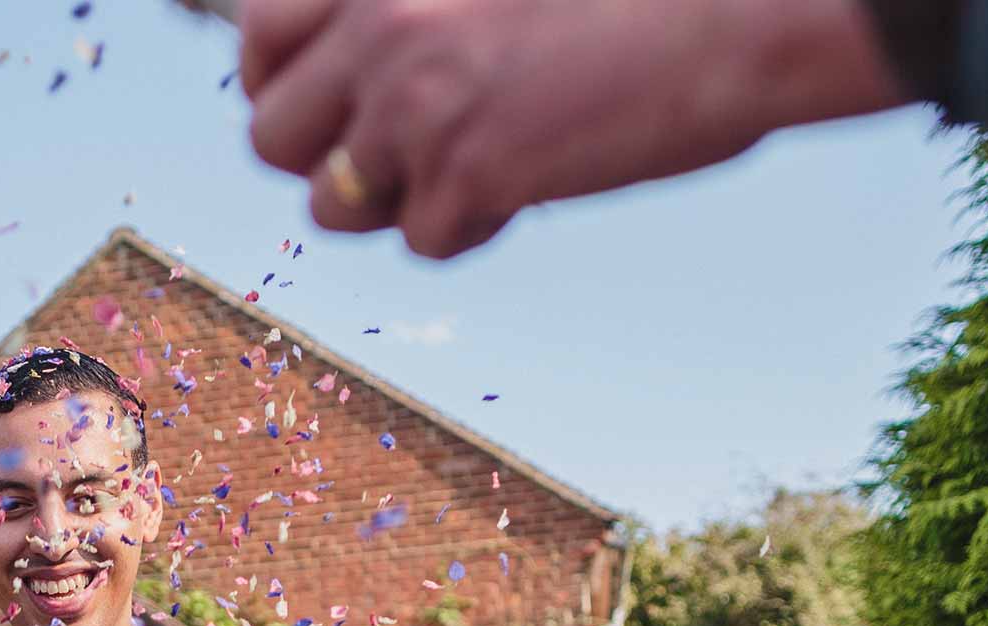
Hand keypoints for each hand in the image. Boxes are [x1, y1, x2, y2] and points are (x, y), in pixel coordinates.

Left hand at [237, 0, 904, 258]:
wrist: (728, 16)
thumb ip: (418, 23)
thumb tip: (355, 88)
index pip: (259, 40)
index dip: (280, 89)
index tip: (329, 113)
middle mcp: (382, 31)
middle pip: (272, 139)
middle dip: (326, 164)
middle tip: (398, 162)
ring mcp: (417, 104)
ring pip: (333, 206)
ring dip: (396, 205)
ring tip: (476, 167)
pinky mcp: (465, 170)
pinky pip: (425, 240)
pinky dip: (474, 228)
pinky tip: (530, 181)